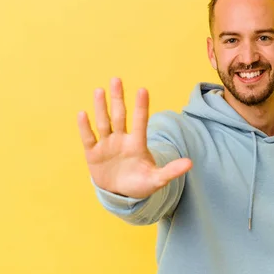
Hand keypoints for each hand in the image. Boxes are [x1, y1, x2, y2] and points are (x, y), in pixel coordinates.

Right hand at [77, 78, 191, 198]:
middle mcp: (122, 140)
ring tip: (100, 90)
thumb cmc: (140, 183)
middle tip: (117, 79)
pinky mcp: (93, 153)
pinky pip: (88, 138)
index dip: (141, 107)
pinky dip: (85, 127)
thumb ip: (171, 171)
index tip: (143, 90)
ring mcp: (107, 145)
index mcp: (137, 144)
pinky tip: (82, 114)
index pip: (141, 122)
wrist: (120, 193)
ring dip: (101, 107)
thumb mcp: (156, 179)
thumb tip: (190, 163)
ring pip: (104, 122)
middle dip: (118, 98)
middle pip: (120, 116)